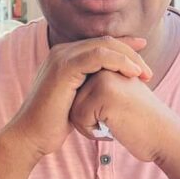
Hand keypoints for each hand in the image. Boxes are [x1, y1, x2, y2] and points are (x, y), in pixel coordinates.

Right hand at [4, 37, 152, 160]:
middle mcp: (62, 52)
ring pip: (104, 46)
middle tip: (148, 71)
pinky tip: (132, 74)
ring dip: (129, 58)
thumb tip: (109, 91)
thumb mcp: (76, 101)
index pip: (100, 45)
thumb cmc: (53, 124)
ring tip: (145, 74)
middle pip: (105, 41)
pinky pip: (98, 56)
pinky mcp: (64, 68)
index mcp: (65, 57)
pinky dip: (118, 62)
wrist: (31, 136)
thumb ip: (89, 89)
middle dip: (131, 53)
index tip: (144, 58)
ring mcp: (61, 57)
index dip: (125, 48)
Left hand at [69, 71, 179, 173]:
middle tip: (117, 119)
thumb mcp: (120, 95)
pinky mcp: (103, 93)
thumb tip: (73, 89)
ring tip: (116, 123)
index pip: (78, 90)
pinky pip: (79, 118)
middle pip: (73, 99)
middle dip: (89, 117)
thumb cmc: (141, 122)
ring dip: (89, 125)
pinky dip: (92, 132)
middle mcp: (105, 66)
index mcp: (109, 63)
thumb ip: (100, 85)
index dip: (91, 110)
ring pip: (74, 108)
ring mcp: (104, 77)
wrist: (166, 136)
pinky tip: (115, 129)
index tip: (116, 113)